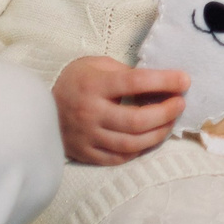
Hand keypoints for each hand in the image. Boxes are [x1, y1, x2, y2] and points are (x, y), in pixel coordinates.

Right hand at [53, 56, 187, 165]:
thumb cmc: (75, 82)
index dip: (165, 81)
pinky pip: (119, 158)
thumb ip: (126, 73)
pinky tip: (149, 139)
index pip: (135, 82)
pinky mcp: (85, 153)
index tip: (185, 80)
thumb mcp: (97, 65)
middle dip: (166, 113)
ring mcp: (87, 136)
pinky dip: (139, 150)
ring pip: (131, 143)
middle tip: (180, 104)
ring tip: (169, 122)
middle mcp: (90, 113)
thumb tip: (160, 84)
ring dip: (158, 134)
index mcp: (94, 85)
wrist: (37, 108)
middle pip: (136, 120)